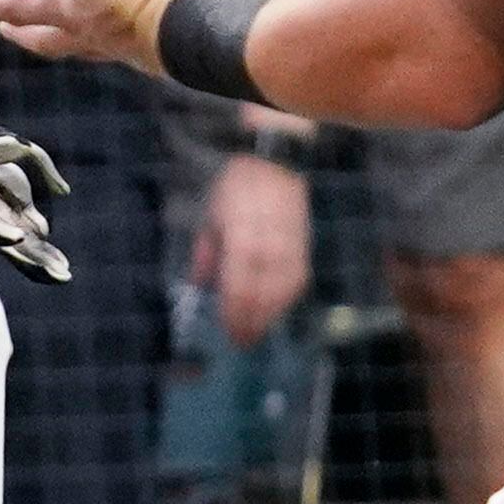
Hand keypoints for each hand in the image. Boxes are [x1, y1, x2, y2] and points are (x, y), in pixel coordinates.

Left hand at [0, 0, 204, 77]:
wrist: (193, 35)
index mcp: (70, 12)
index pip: (20, 6)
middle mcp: (88, 34)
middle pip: (46, 36)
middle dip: (24, 30)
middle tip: (5, 27)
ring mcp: (117, 45)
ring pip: (78, 43)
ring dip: (60, 37)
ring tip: (57, 32)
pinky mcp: (146, 48)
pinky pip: (112, 45)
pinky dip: (101, 39)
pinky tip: (114, 35)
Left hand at [196, 148, 312, 348]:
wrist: (273, 161)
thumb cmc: (235, 188)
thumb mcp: (212, 215)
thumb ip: (207, 252)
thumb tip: (200, 284)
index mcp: (240, 233)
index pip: (239, 282)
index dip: (234, 310)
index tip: (227, 330)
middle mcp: (268, 240)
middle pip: (262, 290)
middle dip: (252, 320)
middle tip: (242, 342)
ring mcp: (290, 242)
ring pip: (283, 288)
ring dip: (271, 313)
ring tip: (258, 331)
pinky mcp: (303, 242)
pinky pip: (298, 276)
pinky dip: (288, 297)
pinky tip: (278, 309)